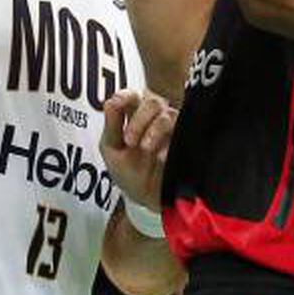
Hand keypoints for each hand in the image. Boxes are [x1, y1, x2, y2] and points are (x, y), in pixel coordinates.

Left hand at [98, 89, 176, 207]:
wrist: (147, 198)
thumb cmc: (128, 171)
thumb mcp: (112, 151)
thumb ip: (111, 126)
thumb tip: (110, 101)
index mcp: (133, 115)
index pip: (132, 95)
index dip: (125, 96)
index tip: (118, 105)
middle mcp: (154, 117)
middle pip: (153, 102)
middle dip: (139, 120)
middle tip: (129, 141)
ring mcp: (171, 129)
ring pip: (169, 115)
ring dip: (154, 130)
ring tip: (145, 149)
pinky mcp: (183, 141)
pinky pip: (182, 133)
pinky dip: (169, 144)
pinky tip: (161, 157)